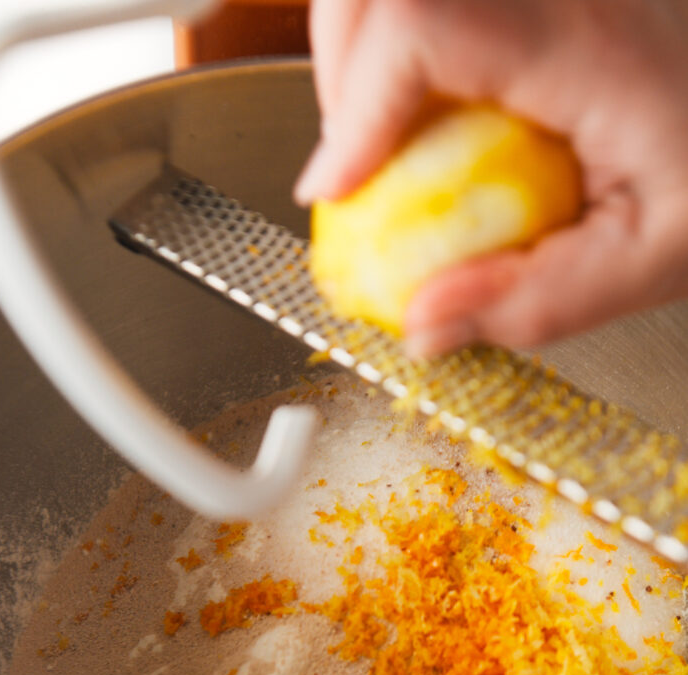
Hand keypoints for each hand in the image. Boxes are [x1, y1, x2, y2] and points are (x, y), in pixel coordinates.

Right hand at [295, 0, 687, 355]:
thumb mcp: (655, 262)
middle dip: (336, 71)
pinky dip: (394, 44)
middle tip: (348, 165)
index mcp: (589, 42)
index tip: (335, 191)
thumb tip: (423, 326)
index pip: (423, 25)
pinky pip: (436, 1)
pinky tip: (418, 103)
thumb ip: (535, 301)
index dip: (353, 106)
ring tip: (375, 138)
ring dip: (356, 52)